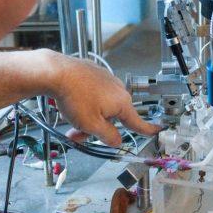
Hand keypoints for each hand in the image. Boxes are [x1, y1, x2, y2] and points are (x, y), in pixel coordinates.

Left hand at [43, 52, 159, 146]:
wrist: (56, 72)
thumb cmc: (74, 96)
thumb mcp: (91, 125)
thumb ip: (108, 136)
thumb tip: (117, 140)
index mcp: (121, 102)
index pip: (138, 121)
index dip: (148, 129)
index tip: (157, 130)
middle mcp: (117, 88)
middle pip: (112, 116)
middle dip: (97, 127)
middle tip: (79, 134)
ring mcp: (105, 78)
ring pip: (100, 105)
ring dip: (88, 116)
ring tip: (71, 118)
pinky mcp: (93, 72)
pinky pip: (93, 93)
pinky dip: (84, 101)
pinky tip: (71, 101)